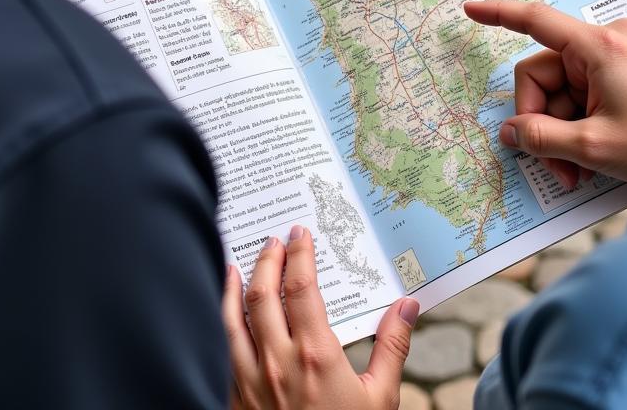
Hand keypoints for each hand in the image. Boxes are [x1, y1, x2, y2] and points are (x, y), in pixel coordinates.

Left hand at [223, 226, 418, 409]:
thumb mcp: (380, 398)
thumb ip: (392, 347)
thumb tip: (408, 305)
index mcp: (316, 354)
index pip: (302, 286)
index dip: (299, 254)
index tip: (300, 233)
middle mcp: (277, 363)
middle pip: (263, 295)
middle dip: (266, 261)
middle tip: (273, 241)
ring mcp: (250, 384)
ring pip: (230, 321)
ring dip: (233, 288)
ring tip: (236, 264)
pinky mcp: (234, 402)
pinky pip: (220, 354)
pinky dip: (218, 326)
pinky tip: (221, 317)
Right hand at [464, 1, 626, 188]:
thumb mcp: (594, 147)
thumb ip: (542, 138)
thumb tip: (510, 131)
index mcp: (598, 47)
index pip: (535, 20)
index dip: (498, 14)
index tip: (469, 9)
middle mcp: (607, 41)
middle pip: (544, 74)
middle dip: (542, 121)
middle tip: (556, 165)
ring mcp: (619, 55)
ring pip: (563, 90)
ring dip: (562, 130)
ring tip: (578, 170)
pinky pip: (585, 92)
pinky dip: (580, 123)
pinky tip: (590, 157)